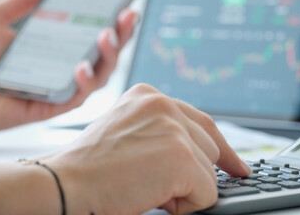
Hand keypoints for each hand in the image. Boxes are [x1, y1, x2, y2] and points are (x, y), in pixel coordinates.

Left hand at [0, 0, 139, 136]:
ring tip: (107, 34)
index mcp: (52, 44)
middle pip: (103, 50)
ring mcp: (57, 87)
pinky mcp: (50, 106)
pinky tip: (79, 65)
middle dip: (122, 32)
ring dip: (109, 54)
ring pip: (99, 74)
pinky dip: (83, 80)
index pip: (90, 27)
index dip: (114, 13)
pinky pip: (78, 96)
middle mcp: (60, 66)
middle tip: (128, 13)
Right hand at [40, 84, 252, 213]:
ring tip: (143, 188)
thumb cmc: (86, 171)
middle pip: (209, 148)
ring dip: (184, 190)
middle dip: (191, 174)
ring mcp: (174, 129)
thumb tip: (201, 156)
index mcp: (148, 96)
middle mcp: (164, 104)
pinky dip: (185, 206)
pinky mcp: (182, 157)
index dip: (221, 150)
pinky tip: (151, 197)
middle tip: (150, 185)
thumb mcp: (126, 136)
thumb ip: (159, 135)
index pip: (201, 122)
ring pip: (210, 173)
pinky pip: (207, 194)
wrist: (62, 185)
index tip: (237, 167)